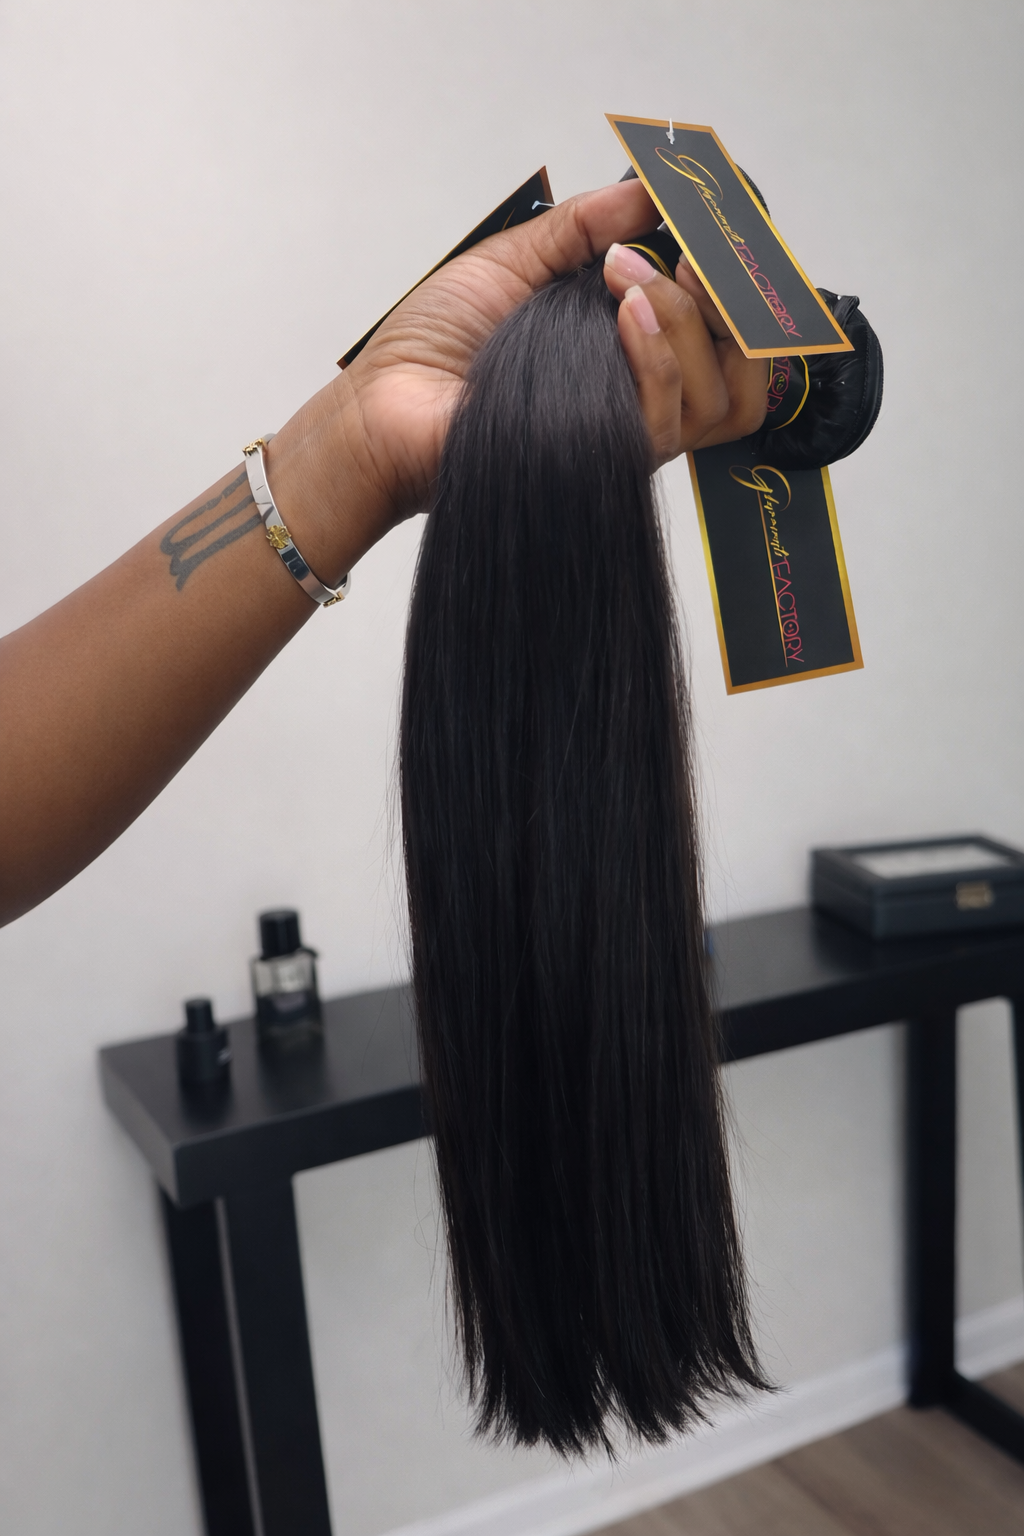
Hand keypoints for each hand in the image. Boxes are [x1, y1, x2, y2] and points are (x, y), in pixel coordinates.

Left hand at [267, 180, 767, 582]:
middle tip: (684, 257)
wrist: (381, 408)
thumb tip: (649, 191)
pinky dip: (656, 354)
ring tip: (632, 279)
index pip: (727, 339)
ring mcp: (625, 438)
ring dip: (687, 322)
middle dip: (728, 305)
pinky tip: (627, 310)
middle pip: (742, 375)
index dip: (739, 290)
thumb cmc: (432, 347)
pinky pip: (664, 419)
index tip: (717, 233)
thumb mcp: (515, 260)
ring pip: (714, 398)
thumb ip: (585, 227)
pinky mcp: (604, 463)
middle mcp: (639, 403)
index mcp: (629, 357)